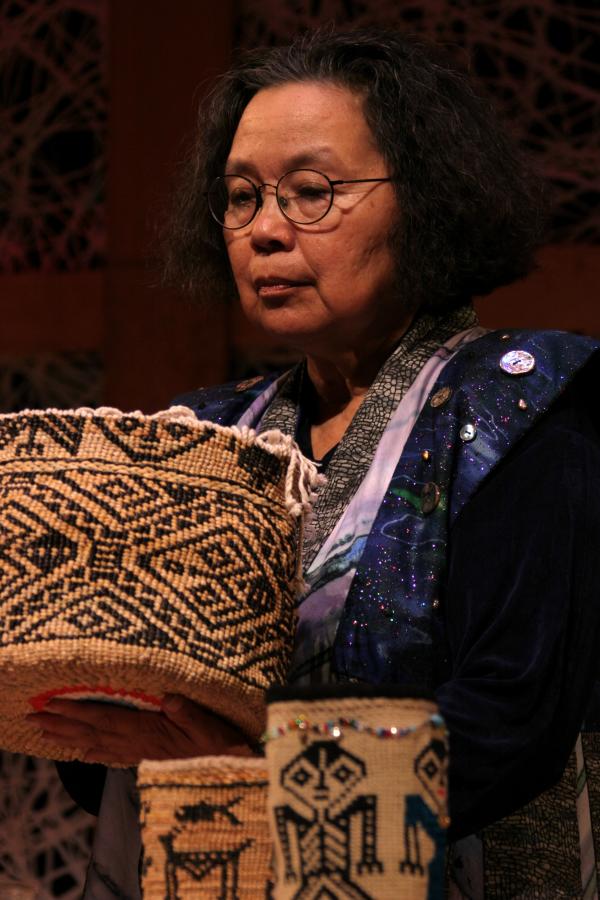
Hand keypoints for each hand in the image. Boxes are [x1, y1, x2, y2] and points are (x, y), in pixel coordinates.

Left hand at [26, 694, 256, 765]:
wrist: (230, 769)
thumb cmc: (220, 743)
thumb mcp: (208, 723)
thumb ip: (188, 710)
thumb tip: (169, 697)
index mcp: (147, 731)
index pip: (104, 718)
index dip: (77, 711)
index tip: (52, 703)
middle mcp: (137, 743)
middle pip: (92, 732)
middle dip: (61, 724)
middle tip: (33, 717)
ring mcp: (140, 753)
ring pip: (97, 744)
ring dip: (69, 737)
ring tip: (45, 732)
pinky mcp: (147, 759)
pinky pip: (113, 756)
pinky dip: (94, 753)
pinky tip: (82, 754)